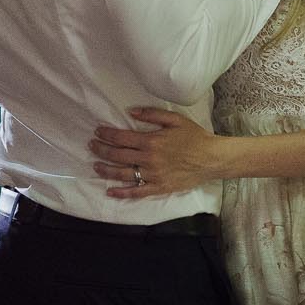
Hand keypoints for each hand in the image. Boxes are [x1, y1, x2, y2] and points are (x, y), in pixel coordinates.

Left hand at [89, 106, 226, 197]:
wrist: (211, 158)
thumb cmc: (194, 137)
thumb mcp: (175, 119)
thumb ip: (152, 114)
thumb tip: (131, 111)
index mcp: (151, 141)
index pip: (121, 138)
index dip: (106, 135)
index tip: (97, 132)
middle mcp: (148, 159)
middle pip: (117, 155)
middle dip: (101, 150)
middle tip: (92, 146)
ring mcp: (152, 175)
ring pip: (122, 174)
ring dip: (106, 170)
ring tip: (96, 166)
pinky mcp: (158, 188)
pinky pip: (137, 192)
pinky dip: (122, 193)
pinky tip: (110, 191)